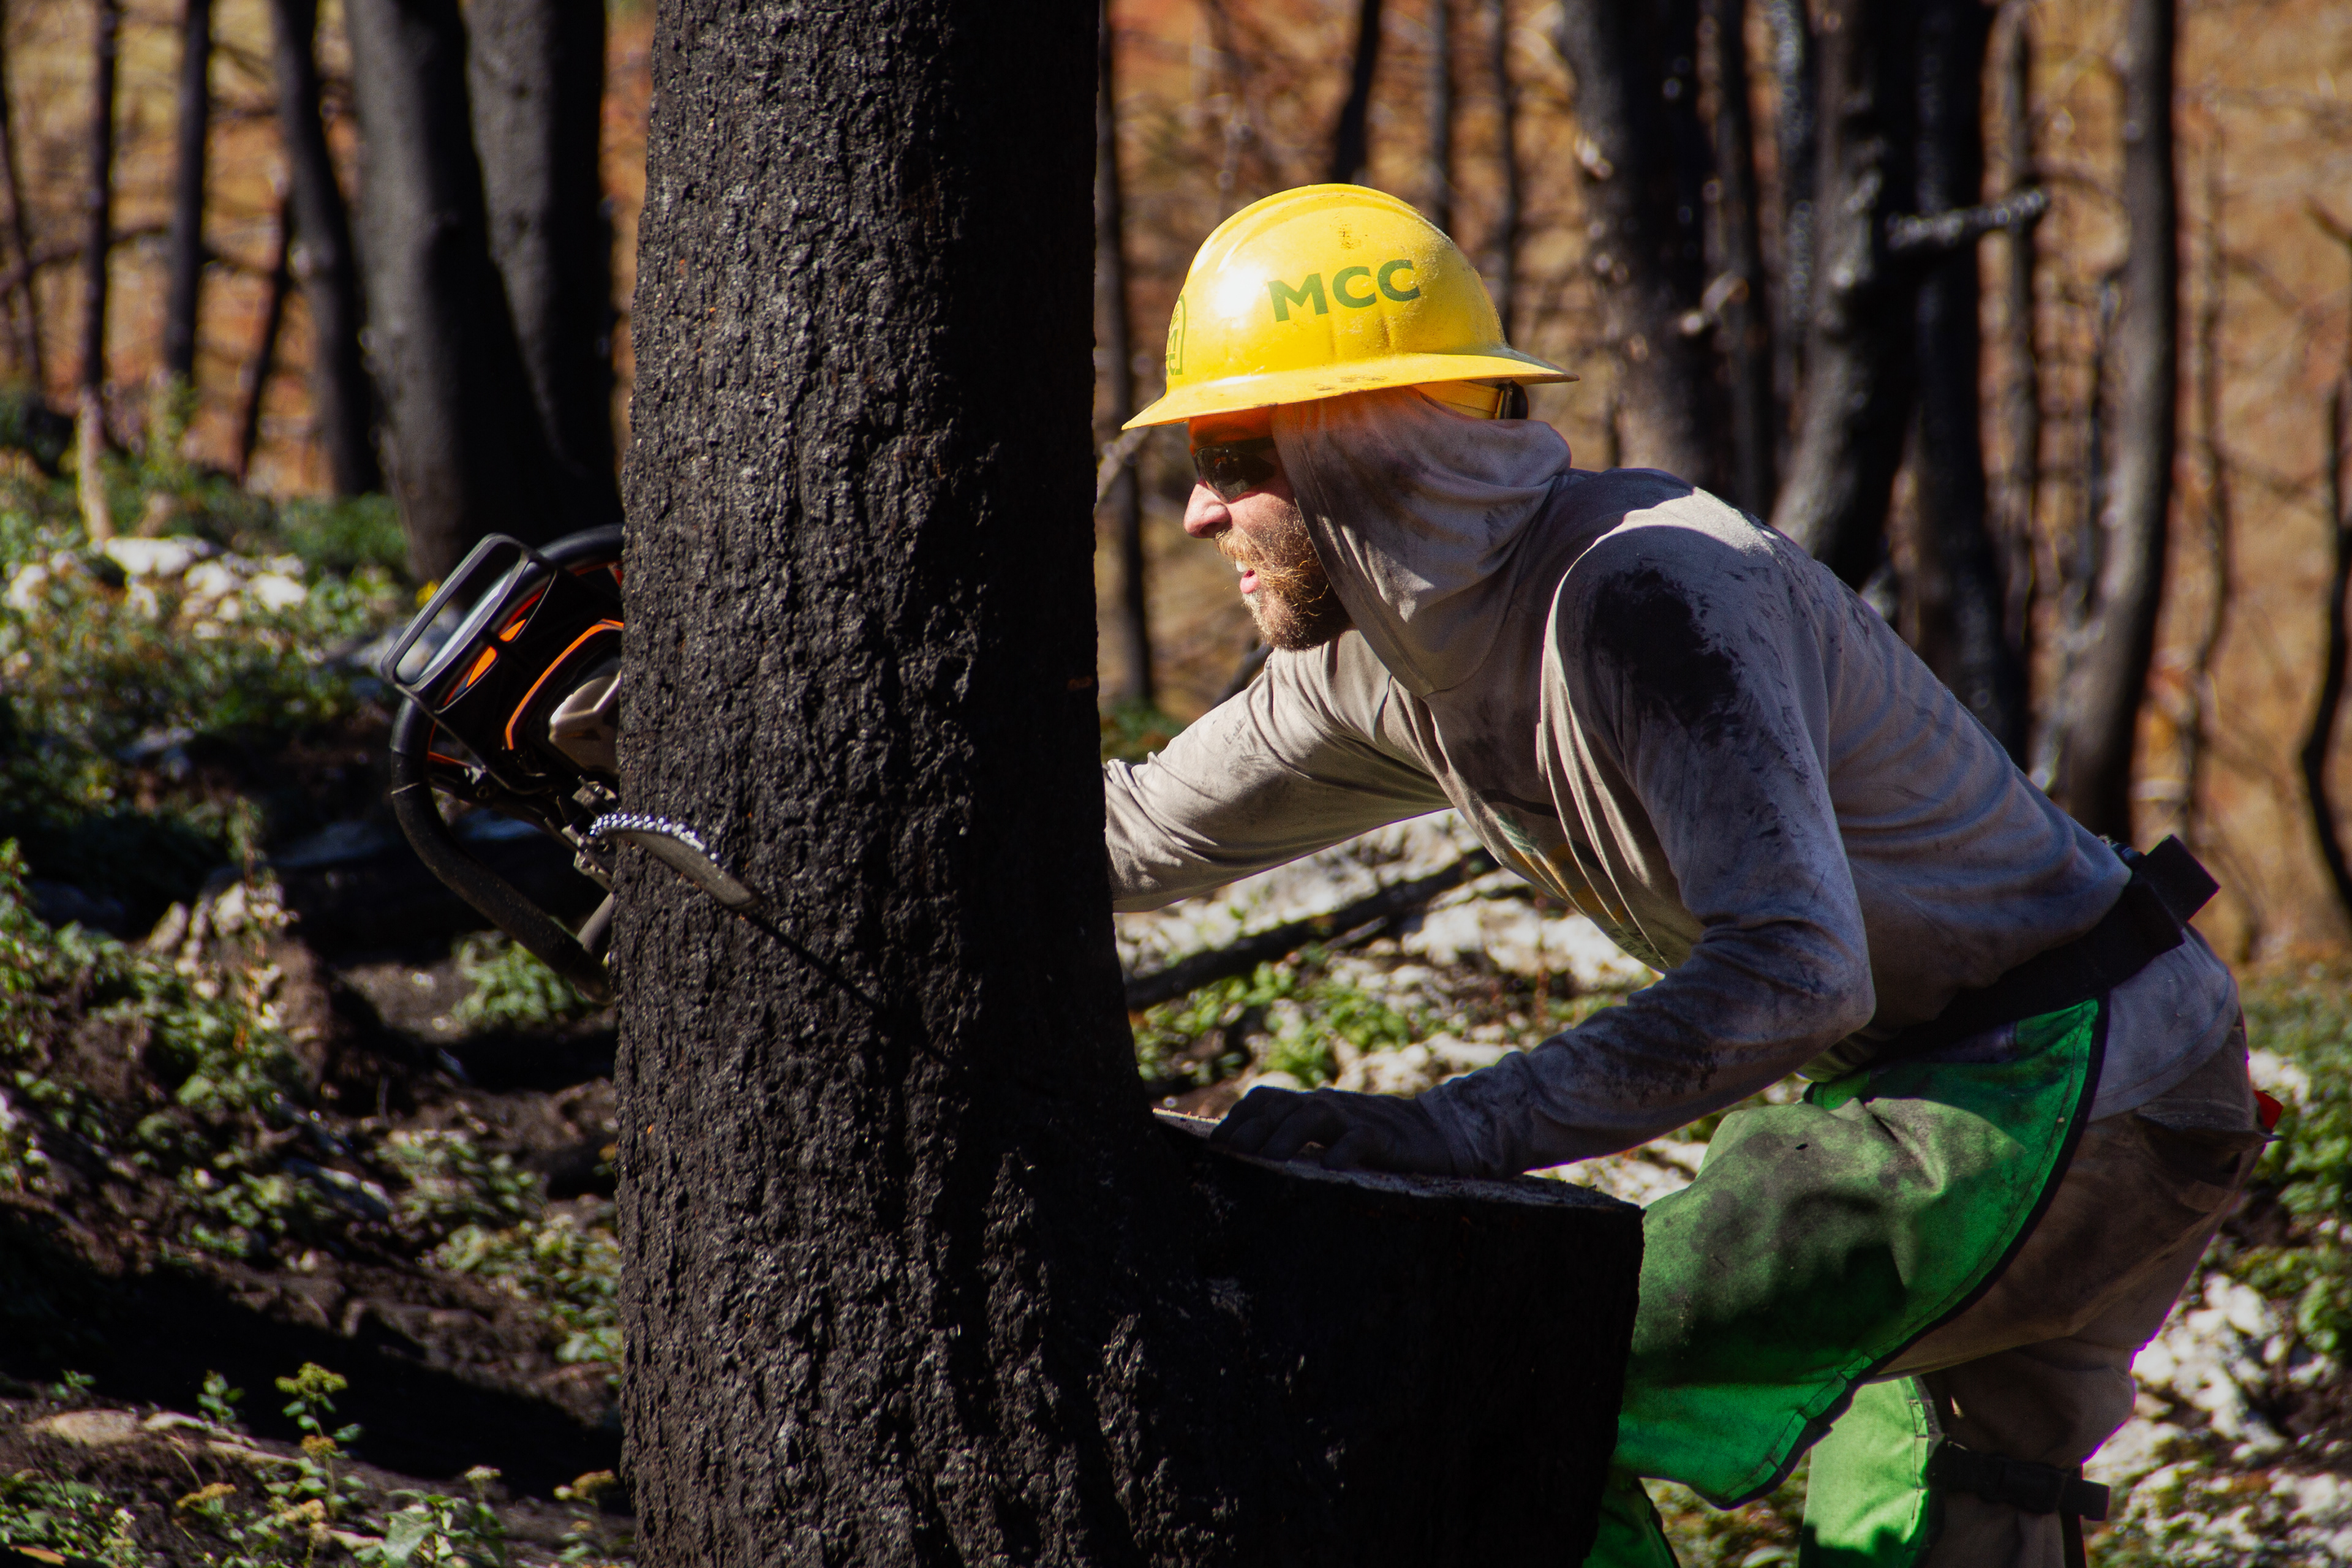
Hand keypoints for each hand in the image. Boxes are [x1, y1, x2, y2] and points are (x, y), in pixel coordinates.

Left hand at [1209, 1085, 1456, 1174]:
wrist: (1434, 1134)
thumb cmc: (1372, 1137)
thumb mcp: (1329, 1131)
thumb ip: (1295, 1133)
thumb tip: (1246, 1152)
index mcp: (1312, 1103)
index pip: (1267, 1099)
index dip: (1240, 1117)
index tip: (1216, 1143)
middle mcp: (1329, 1105)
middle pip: (1284, 1106)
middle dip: (1253, 1127)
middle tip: (1230, 1152)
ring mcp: (1356, 1118)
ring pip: (1316, 1115)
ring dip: (1288, 1135)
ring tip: (1267, 1159)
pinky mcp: (1384, 1137)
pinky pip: (1361, 1139)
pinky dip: (1344, 1150)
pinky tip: (1331, 1167)